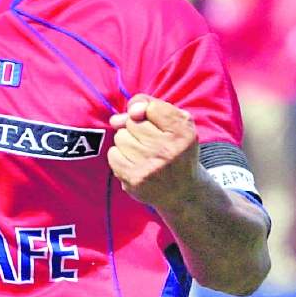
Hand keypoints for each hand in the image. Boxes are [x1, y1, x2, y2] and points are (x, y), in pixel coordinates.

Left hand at [107, 94, 201, 209]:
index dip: (145, 110)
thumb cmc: (176, 149)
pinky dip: (120, 156)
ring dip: (127, 142)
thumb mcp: (176, 123)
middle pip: (132, 122)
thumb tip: (115, 119)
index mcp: (183, 132)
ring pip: (120, 137)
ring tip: (143, 153)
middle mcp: (168, 149)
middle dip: (136, 128)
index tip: (150, 119)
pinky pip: (112, 154)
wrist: (183, 190)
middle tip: (150, 142)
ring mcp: (150, 166)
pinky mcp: (134, 179)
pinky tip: (134, 162)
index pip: (151, 107)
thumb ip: (150, 107)